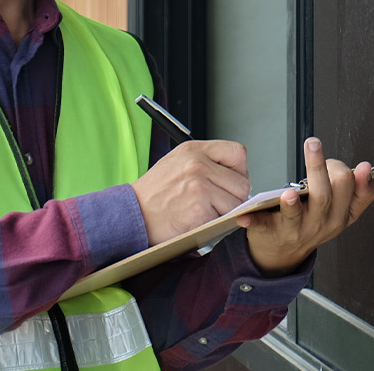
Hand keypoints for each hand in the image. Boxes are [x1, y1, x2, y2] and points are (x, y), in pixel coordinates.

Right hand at [132, 140, 250, 245]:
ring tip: (204, 212)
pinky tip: (197, 220)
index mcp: (194, 150)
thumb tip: (234, 175)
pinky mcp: (199, 207)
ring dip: (225, 212)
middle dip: (234, 196)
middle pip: (241, 182)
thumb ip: (205, 163)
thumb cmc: (153, 194)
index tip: (230, 182)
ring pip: (236, 202)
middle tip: (217, 204)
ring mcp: (199, 185)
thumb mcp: (176, 163)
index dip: (239, 171)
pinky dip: (214, 224)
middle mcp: (197, 163)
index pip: (237, 153)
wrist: (132, 214)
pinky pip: (223, 218)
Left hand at [236, 137, 373, 276]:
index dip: (359, 179)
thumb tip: (366, 168)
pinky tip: (244, 216)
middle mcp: (322, 223)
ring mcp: (297, 230)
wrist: (283, 253)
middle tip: (313, 143)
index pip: (356, 196)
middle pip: (326, 195)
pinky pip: (263, 227)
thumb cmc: (311, 221)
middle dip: (320, 168)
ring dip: (292, 205)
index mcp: (341, 215)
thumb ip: (355, 190)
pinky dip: (254, 221)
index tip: (359, 166)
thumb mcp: (339, 210)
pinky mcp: (272, 233)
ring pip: (298, 214)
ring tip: (288, 194)